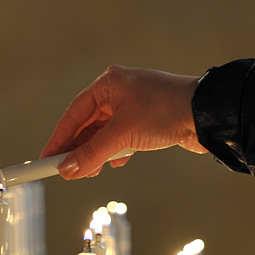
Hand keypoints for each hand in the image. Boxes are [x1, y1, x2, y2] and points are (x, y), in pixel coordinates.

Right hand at [41, 65, 207, 178]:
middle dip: (79, 149)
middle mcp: (120, 91)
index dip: (58, 138)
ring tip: (91, 171)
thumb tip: (67, 169)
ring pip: (106, 133)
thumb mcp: (123, 135)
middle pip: (89, 124)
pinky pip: (123, 137)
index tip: (46, 158)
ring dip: (98, 153)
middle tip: (66, 170)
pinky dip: (117, 151)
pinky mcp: (149, 120)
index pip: (74, 113)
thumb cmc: (167, 110)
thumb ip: (92, 154)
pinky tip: (117, 161)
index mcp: (109, 83)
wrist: (208, 115)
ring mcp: (135, 105)